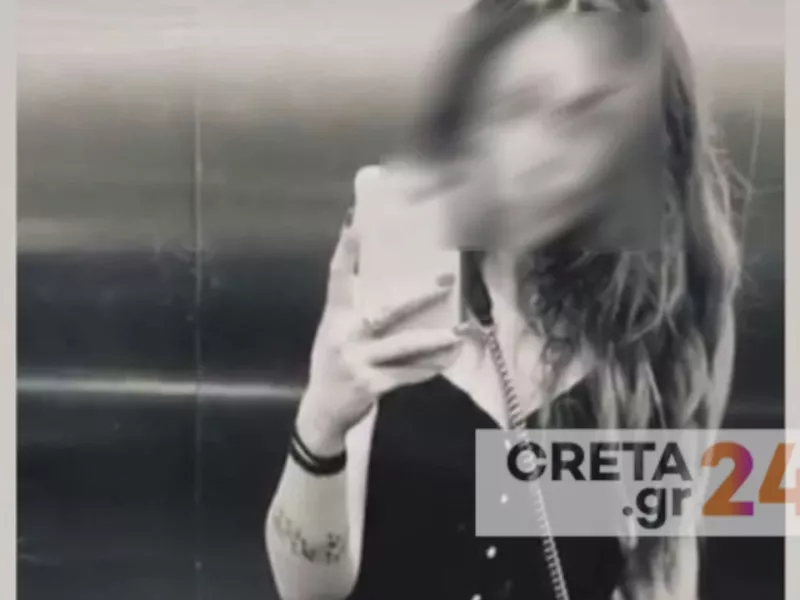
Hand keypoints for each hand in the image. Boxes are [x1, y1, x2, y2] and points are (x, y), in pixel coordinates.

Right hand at [295, 218, 464, 454]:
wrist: (323, 408)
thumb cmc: (335, 359)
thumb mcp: (336, 327)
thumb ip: (355, 301)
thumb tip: (376, 266)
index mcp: (336, 314)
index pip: (338, 274)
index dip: (347, 247)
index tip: (357, 218)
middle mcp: (344, 334)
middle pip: (382, 310)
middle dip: (416, 296)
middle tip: (446, 281)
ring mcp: (357, 360)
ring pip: (400, 346)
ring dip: (431, 339)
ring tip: (457, 330)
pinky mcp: (370, 384)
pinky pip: (406, 374)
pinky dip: (428, 368)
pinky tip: (449, 359)